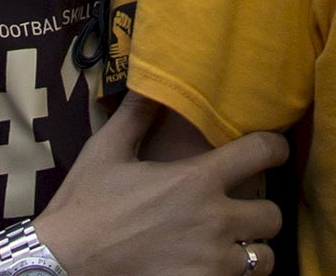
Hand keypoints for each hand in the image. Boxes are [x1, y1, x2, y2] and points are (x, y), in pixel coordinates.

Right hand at [34, 96, 285, 275]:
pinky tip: (211, 269)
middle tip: (241, 212)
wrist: (61, 265)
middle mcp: (214, 221)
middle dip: (260, 213)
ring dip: (251, 251)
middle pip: (272, 215)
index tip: (271, 151)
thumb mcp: (106, 151)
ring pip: (264, 259)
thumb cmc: (84, 207)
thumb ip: (137, 114)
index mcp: (197, 180)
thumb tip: (150, 78)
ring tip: (232, 247)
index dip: (275, 148)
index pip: (263, 152)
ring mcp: (211, 263)